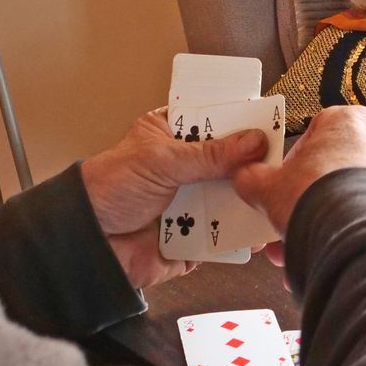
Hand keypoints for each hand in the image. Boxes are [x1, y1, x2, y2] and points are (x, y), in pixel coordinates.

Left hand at [79, 110, 267, 289]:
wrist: (85, 242)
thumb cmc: (108, 189)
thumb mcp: (160, 161)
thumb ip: (208, 154)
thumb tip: (253, 141)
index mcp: (173, 139)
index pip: (215, 124)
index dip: (241, 123)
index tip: (270, 122)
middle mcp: (186, 170)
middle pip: (231, 165)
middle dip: (252, 167)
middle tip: (280, 165)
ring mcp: (192, 205)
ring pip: (232, 201)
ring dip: (250, 202)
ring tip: (274, 200)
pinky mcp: (195, 240)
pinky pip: (224, 239)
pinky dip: (239, 238)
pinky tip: (257, 235)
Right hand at [234, 105, 365, 264]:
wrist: (361, 240)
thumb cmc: (321, 200)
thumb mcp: (268, 187)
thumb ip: (253, 179)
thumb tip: (245, 179)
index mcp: (347, 121)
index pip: (312, 136)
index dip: (290, 166)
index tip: (278, 188)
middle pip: (333, 174)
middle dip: (306, 204)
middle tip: (286, 225)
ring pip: (352, 201)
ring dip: (324, 225)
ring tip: (301, 251)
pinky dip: (350, 238)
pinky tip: (326, 260)